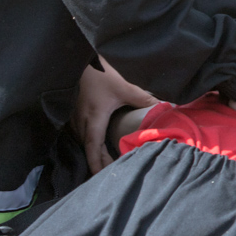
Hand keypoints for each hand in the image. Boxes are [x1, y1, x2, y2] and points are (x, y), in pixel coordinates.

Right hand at [72, 59, 156, 173]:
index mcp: (93, 119)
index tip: (100, 177)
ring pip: (83, 140)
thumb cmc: (99, 73)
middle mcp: (81, 121)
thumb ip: (144, 99)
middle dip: (98, 161)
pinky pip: (79, 131)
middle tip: (110, 172)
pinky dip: (88, 139)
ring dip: (93, 150)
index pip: (93, 149)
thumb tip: (163, 108)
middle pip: (88, 148)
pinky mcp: (72, 110)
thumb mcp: (124, 87)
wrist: (77, 58)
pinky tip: (97, 140)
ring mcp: (74, 116)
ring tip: (105, 160)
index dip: (96, 164)